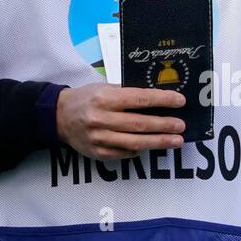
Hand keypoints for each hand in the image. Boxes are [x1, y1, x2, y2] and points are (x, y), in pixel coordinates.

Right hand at [55, 84, 184, 159]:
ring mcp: (100, 138)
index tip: (179, 101)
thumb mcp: (103, 88)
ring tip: (176, 140)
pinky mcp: (99, 153)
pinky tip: (151, 145)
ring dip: (159, 141)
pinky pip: (125, 152)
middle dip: (164, 125)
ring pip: (135, 142)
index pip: (139, 98)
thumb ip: (126, 93)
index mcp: (104, 98)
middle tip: (181, 126)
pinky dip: (140, 149)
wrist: (59, 117)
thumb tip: (157, 98)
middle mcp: (101, 118)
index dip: (161, 100)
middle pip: (139, 123)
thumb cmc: (86, 98)